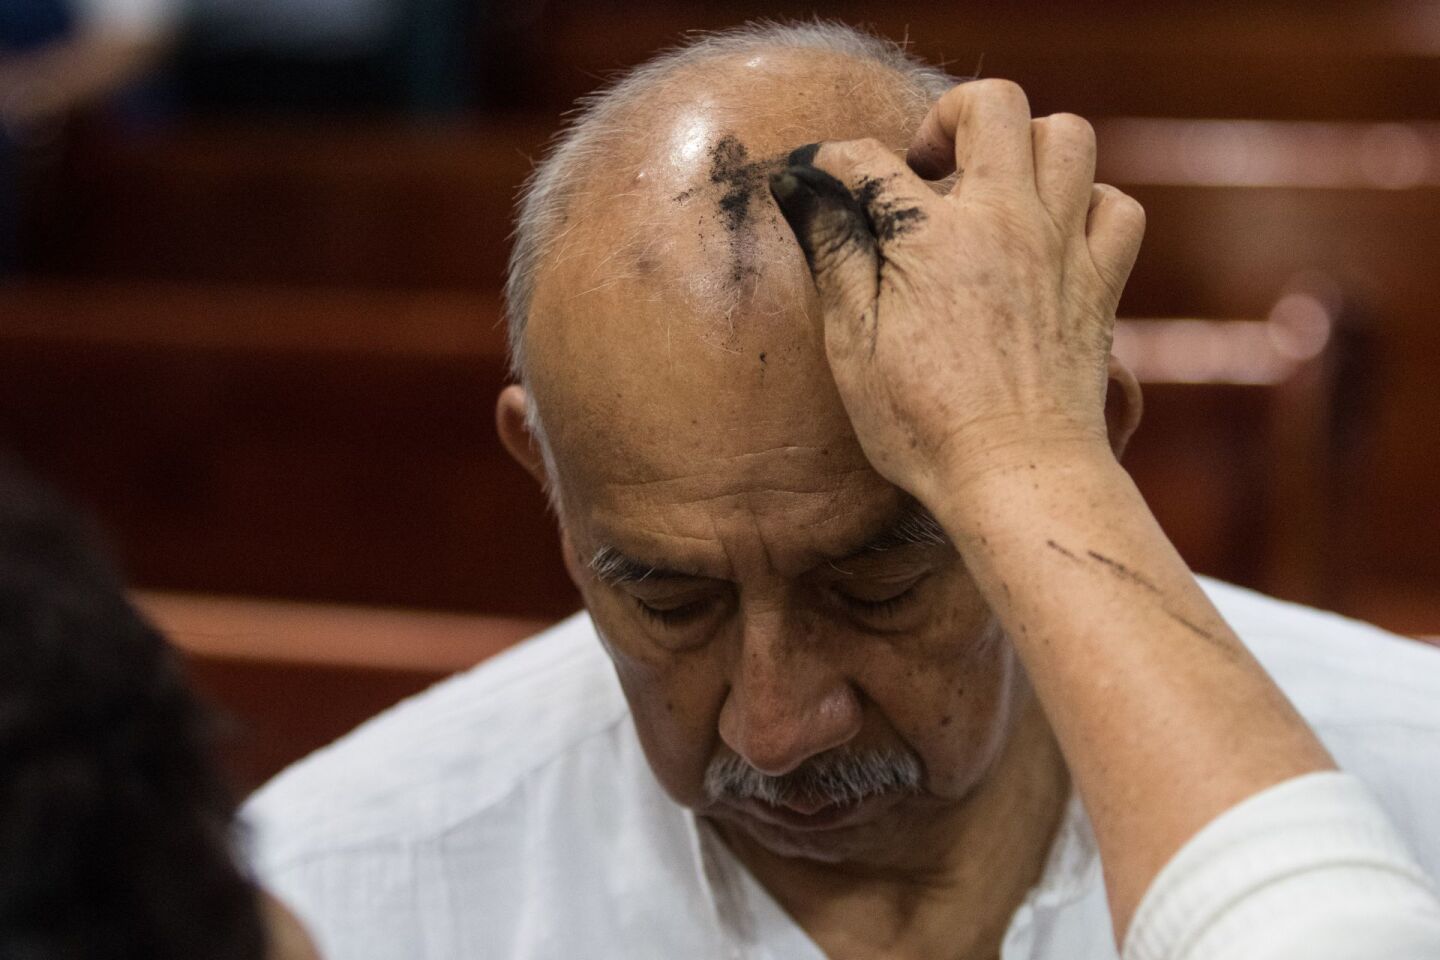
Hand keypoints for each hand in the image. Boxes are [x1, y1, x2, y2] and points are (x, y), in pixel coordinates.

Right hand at [768, 79, 1144, 501]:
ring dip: (1026, 147)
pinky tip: (1052, 233)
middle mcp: (1006, 222)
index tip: (818, 176)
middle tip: (925, 167)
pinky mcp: (1100, 284)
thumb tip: (802, 185)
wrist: (1018, 476)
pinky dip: (1087, 204)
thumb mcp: (853, 344)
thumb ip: (834, 252)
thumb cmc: (923, 424)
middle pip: (995, 105)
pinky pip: (1117, 207)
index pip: (872, 160)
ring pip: (1068, 136)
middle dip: (950, 117)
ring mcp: (1062, 248)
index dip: (833, 160)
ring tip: (991, 190)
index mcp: (932, 237)